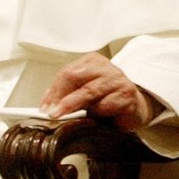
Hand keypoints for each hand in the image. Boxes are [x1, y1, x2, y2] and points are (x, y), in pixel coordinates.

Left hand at [38, 52, 156, 131]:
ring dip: (71, 104)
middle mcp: (105, 67)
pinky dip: (96, 112)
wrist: (134, 108)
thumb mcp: (82, 94)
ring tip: (60, 114)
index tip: (44, 107)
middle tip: (51, 112)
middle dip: (59, 96)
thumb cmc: (106, 100)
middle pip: (74, 77)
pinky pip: (105, 104)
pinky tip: (94, 117)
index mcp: (91, 62)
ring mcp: (117, 78)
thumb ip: (64, 95)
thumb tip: (45, 104)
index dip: (53, 91)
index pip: (66, 73)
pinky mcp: (127, 94)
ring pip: (88, 90)